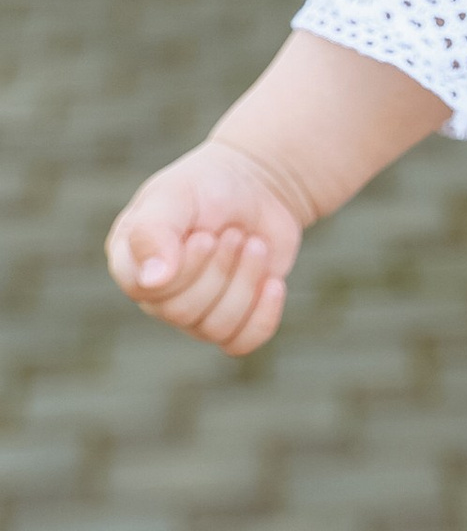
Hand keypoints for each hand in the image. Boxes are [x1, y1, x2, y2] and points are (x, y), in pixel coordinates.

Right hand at [106, 140, 304, 355]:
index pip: (149, 292)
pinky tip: (273, 283)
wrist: (257, 188)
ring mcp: (194, 311)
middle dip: (220, 270)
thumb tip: (151, 282)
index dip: (186, 269)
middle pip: (182, 314)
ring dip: (245, 284)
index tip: (206, 234)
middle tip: (235, 234)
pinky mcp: (231, 319)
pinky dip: (262, 316)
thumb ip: (154, 232)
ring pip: (215, 329)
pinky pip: (240, 344)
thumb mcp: (175, 195)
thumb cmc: (207, 186)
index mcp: (131, 263)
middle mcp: (156, 294)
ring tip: (255, 245)